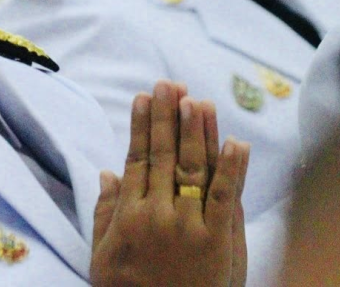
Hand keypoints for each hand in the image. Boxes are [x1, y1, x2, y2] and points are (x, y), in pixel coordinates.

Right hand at [90, 80, 249, 286]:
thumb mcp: (103, 256)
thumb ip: (105, 213)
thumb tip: (107, 173)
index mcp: (129, 216)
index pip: (137, 159)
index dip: (141, 126)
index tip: (145, 97)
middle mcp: (157, 215)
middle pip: (163, 156)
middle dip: (168, 117)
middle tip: (170, 83)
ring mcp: (189, 227)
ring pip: (193, 169)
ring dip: (197, 132)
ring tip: (198, 100)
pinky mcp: (219, 243)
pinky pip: (227, 200)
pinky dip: (232, 170)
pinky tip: (236, 143)